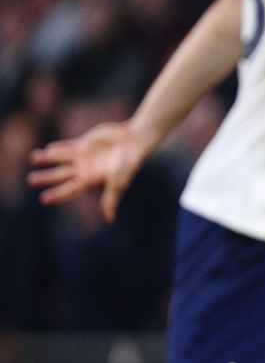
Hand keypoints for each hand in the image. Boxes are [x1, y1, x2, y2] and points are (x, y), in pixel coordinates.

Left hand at [28, 120, 153, 220]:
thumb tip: (110, 220)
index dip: (56, 194)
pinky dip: (59, 148)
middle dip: (46, 178)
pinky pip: (69, 146)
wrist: (135, 142)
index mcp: (90, 180)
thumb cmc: (128, 164)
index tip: (43, 199)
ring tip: (33, 158)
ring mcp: (85, 156)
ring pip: (61, 159)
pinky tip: (49, 149)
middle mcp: (86, 169)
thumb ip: (110, 199)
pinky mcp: (86, 143)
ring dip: (47, 159)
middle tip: (31, 180)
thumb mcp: (117, 183)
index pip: (69, 190)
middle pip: (61, 175)